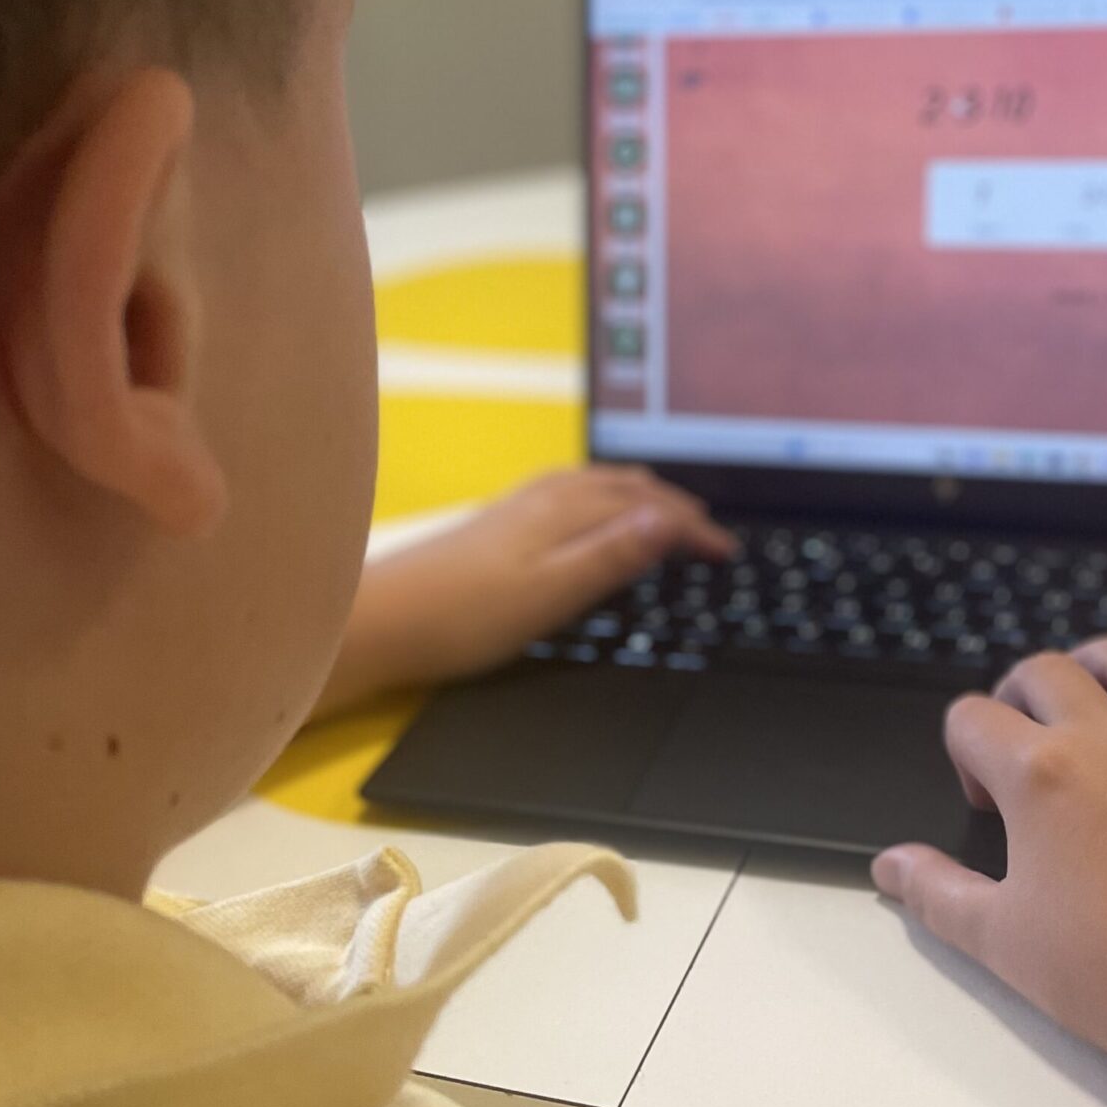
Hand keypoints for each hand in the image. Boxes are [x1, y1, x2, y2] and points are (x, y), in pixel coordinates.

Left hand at [312, 467, 735, 717]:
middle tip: (708, 531)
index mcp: (565, 513)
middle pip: (623, 488)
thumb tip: (668, 519)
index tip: (727, 552)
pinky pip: (569, 493)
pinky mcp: (496, 522)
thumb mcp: (548, 596)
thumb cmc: (463, 617)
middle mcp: (543, 499)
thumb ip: (608, 556)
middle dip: (672, 506)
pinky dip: (601, 496)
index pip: (646, 510)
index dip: (691, 529)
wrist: (379, 620)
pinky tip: (586, 511)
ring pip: (594, 486)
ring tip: (662, 511)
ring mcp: (517, 507)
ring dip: (638, 495)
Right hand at [873, 605, 1106, 1106]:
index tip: (984, 806)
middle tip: (1023, 747)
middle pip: (1048, 673)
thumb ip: (936, 892)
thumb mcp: (1000, 942)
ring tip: (1092, 681)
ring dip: (1104, 660)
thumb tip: (890, 865)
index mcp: (1040, 776)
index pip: (973, 720)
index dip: (964, 754)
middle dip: (1019, 694)